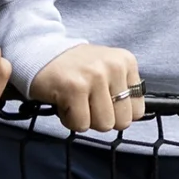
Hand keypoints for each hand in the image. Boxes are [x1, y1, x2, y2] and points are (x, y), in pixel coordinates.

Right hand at [29, 43, 143, 133]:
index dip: (117, 112)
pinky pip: (81, 124)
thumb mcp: (107, 71)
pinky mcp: (75, 88)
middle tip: (86, 101)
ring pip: (103, 124)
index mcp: (126, 62)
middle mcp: (114, 67)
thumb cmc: (75, 69)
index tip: (102, 100)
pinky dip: (69, 119)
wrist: (40, 53)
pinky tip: (64, 101)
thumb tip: (133, 118)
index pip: (138, 110)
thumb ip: (122, 91)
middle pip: (122, 121)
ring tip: (75, 100)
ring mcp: (95, 76)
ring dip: (85, 119)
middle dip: (101, 118)